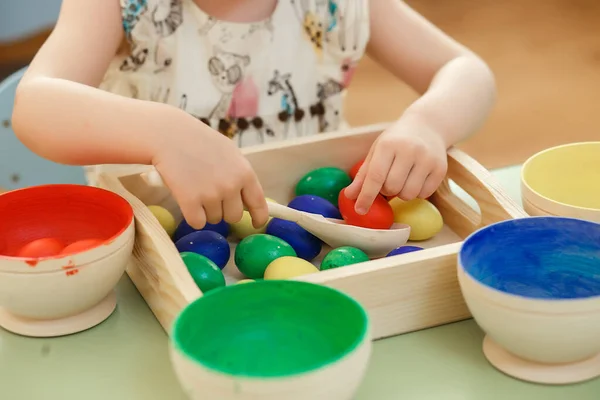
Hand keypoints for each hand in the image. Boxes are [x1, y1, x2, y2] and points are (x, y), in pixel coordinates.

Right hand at [152, 123, 268, 228]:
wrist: (169, 135)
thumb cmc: (199, 141)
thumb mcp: (230, 153)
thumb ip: (240, 175)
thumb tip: (249, 201)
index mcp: (245, 173)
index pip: (259, 203)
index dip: (259, 217)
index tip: (256, 223)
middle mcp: (231, 186)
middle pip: (234, 216)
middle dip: (224, 210)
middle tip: (211, 194)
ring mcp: (211, 194)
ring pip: (214, 220)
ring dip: (206, 211)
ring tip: (196, 189)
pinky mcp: (190, 202)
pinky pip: (197, 222)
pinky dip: (192, 216)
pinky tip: (187, 199)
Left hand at [344, 117, 447, 214]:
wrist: (428, 126)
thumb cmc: (397, 140)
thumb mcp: (377, 151)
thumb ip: (363, 174)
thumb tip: (349, 196)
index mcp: (389, 145)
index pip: (375, 176)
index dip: (366, 196)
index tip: (360, 210)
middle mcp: (409, 150)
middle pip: (392, 188)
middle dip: (387, 191)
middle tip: (388, 181)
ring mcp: (427, 159)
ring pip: (409, 194)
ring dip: (401, 193)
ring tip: (402, 179)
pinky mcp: (441, 169)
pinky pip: (424, 194)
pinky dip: (416, 192)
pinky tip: (416, 178)